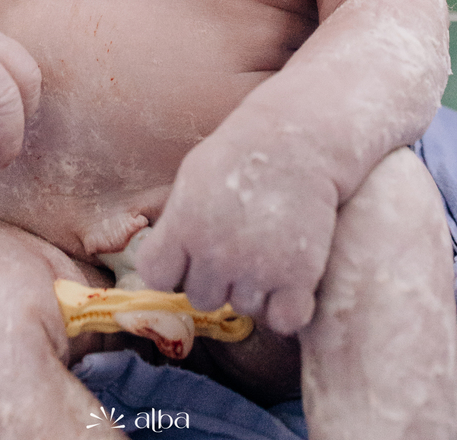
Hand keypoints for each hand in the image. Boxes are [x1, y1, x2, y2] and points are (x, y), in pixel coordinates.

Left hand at [136, 108, 337, 334]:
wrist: (299, 138)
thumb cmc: (243, 151)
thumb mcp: (193, 176)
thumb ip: (178, 222)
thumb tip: (163, 265)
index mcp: (185, 224)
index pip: (157, 275)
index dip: (173, 267)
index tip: (190, 253)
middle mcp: (217, 253)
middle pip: (201, 297)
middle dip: (216, 278)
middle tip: (238, 245)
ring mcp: (257, 267)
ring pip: (243, 308)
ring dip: (254, 289)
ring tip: (268, 248)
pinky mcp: (298, 277)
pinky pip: (284, 320)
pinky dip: (288, 305)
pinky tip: (291, 276)